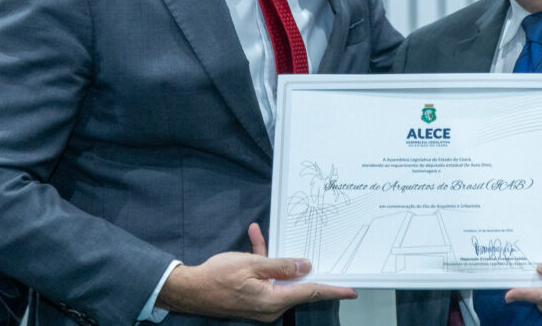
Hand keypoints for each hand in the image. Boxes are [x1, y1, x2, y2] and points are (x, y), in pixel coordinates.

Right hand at [156, 223, 356, 321]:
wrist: (189, 290)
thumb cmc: (218, 277)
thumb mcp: (251, 265)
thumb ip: (280, 265)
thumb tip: (306, 266)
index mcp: (273, 300)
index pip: (311, 293)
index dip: (333, 289)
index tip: (352, 290)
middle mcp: (271, 306)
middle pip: (298, 286)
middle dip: (304, 267)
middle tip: (322, 255)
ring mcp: (261, 302)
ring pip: (280, 277)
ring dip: (274, 257)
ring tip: (260, 237)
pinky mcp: (252, 296)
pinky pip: (265, 277)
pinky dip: (262, 259)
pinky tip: (253, 236)